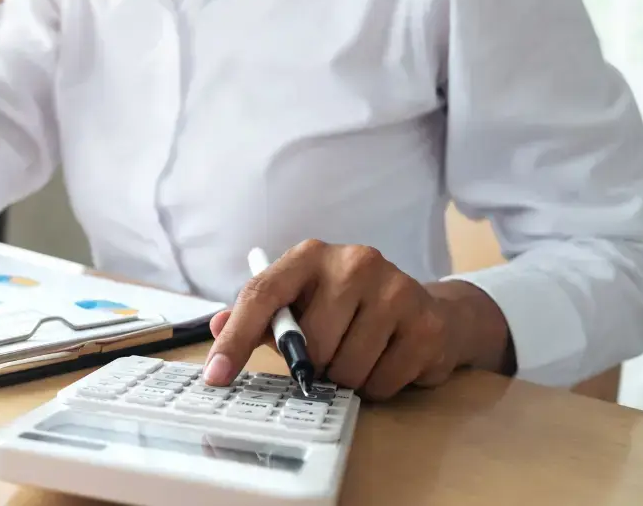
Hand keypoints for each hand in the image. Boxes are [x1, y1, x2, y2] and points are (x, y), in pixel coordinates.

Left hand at [203, 240, 513, 399]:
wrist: (427, 310)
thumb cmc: (348, 310)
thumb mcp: (301, 304)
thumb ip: (259, 317)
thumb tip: (217, 326)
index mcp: (311, 256)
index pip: (263, 295)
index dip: (236, 339)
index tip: (216, 375)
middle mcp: (354, 262)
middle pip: (310, 345)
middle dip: (313, 365)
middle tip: (328, 355)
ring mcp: (395, 289)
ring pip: (345, 370)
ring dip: (346, 379)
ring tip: (360, 356)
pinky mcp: (425, 324)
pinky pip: (380, 384)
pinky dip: (376, 387)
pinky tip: (386, 361)